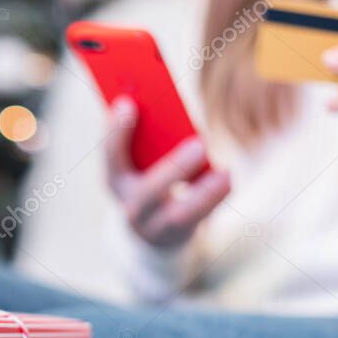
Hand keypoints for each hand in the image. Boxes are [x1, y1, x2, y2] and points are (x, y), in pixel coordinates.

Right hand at [106, 97, 230, 247]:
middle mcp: (131, 206)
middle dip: (174, 169)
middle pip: (149, 192)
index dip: (115, 131)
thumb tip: (161, 108)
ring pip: (178, 215)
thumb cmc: (148, 180)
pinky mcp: (178, 234)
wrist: (152, 229)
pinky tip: (227, 179)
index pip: (111, 156)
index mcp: (116, 180)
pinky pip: (199, 220)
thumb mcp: (140, 162)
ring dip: (203, 193)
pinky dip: (214, 199)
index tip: (128, 103)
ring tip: (225, 173)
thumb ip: (147, 138)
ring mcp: (154, 227)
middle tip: (200, 146)